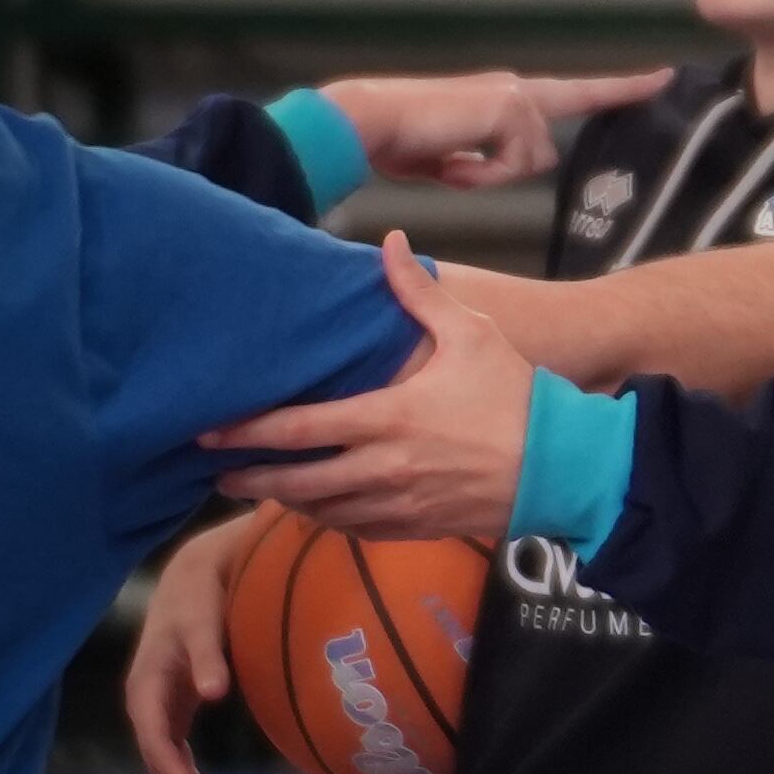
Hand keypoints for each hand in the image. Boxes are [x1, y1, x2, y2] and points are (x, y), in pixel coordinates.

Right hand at [124, 511, 268, 773]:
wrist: (196, 575)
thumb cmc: (200, 597)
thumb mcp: (202, 621)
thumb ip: (207, 655)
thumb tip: (214, 694)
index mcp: (146, 684)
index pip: (153, 738)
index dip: (172, 770)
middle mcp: (146, 700)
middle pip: (158, 757)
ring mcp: (158, 705)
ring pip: (166, 759)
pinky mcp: (174, 706)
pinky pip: (176, 750)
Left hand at [206, 234, 535, 540]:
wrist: (562, 466)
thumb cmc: (515, 397)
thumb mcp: (471, 334)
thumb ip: (419, 294)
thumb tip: (388, 243)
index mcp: (388, 418)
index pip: (300, 429)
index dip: (248, 432)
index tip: (210, 431)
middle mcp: (383, 468)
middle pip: (296, 482)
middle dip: (249, 478)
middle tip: (216, 471)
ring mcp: (398, 504)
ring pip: (321, 511)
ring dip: (285, 501)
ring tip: (258, 488)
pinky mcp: (416, 527)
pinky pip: (355, 530)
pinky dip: (328, 520)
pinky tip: (316, 508)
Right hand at [325, 70, 666, 188]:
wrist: (366, 123)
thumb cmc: (396, 142)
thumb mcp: (448, 160)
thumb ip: (479, 162)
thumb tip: (487, 168)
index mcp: (505, 98)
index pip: (574, 93)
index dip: (618, 89)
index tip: (661, 77)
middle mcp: (516, 90)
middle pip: (565, 121)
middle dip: (598, 105)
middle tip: (666, 76)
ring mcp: (514, 96)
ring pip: (532, 162)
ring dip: (489, 175)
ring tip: (450, 161)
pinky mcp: (508, 109)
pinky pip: (511, 167)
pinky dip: (479, 177)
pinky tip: (451, 162)